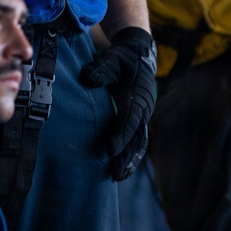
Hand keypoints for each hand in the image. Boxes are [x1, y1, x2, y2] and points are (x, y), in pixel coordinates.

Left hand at [80, 27, 156, 180]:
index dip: (121, 136)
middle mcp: (144, 108)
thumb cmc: (123, 57)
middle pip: (136, 137)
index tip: (109, 150)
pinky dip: (132, 155)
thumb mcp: (112, 58)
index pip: (129, 119)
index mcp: (138, 95)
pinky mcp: (139, 118)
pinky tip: (124, 169)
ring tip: (118, 177)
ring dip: (129, 160)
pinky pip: (138, 140)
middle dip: (126, 156)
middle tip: (115, 175)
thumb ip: (101, 69)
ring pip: (139, 142)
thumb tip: (87, 77)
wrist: (139, 53)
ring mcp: (143, 115)